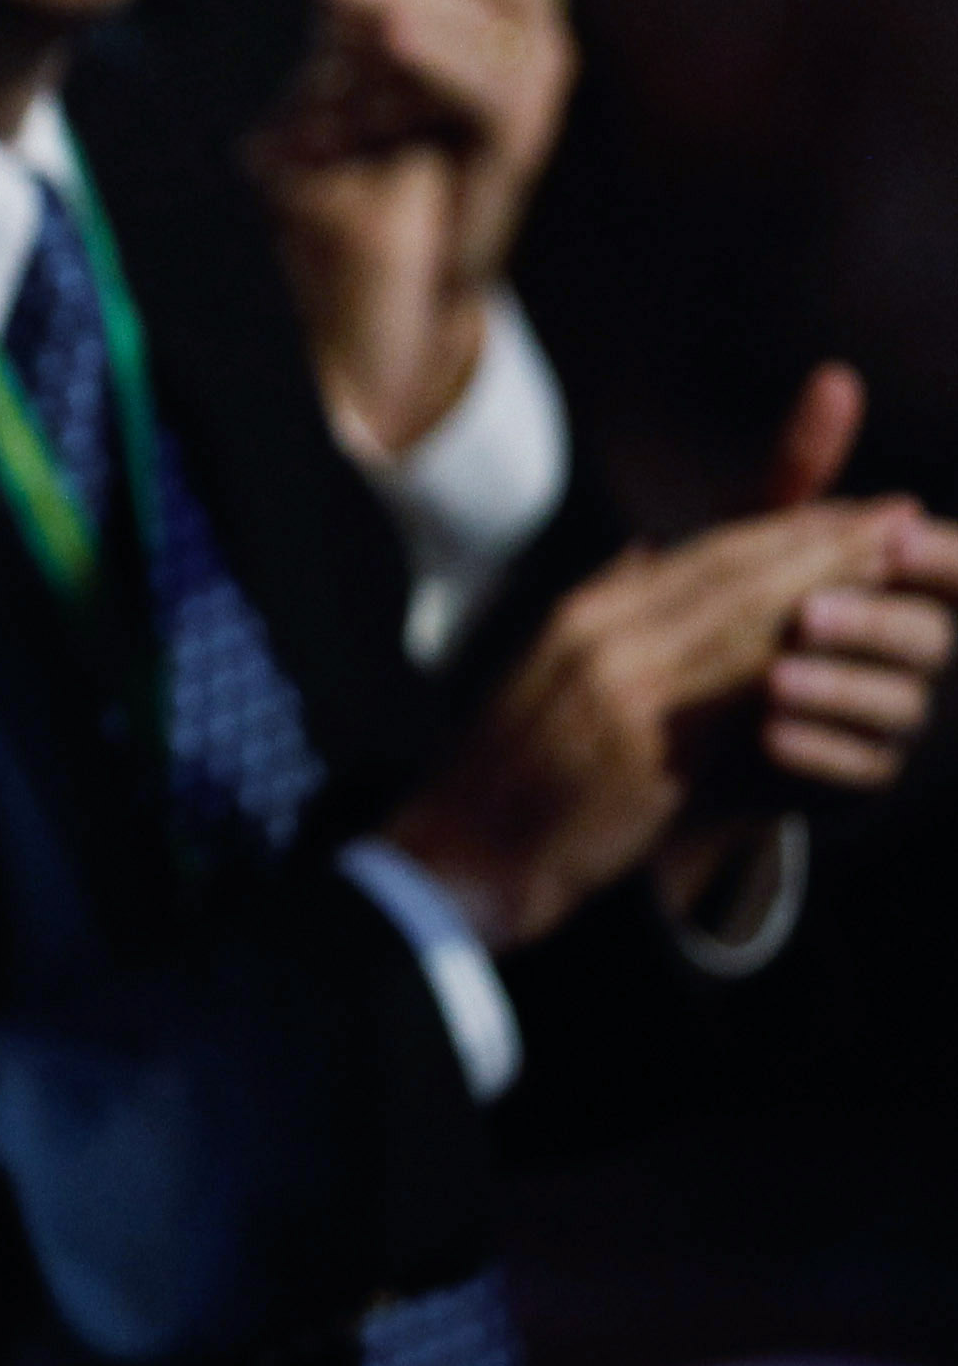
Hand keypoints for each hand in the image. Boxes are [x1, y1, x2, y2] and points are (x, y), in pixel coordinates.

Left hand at [255, 0, 577, 454]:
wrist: (379, 318)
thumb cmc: (346, 203)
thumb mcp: (331, 100)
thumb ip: (342, 39)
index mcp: (493, 34)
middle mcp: (524, 60)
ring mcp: (522, 110)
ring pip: (499, 13)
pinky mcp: (507, 161)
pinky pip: (491, 88)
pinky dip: (439, 49)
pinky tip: (382, 28)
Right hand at [391, 481, 955, 950]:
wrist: (463, 855)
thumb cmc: (506, 773)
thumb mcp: (541, 671)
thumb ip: (603, 612)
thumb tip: (649, 552)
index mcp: (580, 615)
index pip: (702, 554)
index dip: (786, 526)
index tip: (855, 510)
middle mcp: (600, 636)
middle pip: (734, 574)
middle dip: (825, 540)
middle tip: (901, 514)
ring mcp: (622, 690)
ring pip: (747, 623)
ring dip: (831, 587)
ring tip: (896, 563)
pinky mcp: (647, 750)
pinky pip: (739, 696)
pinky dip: (803, 662)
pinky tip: (854, 652)